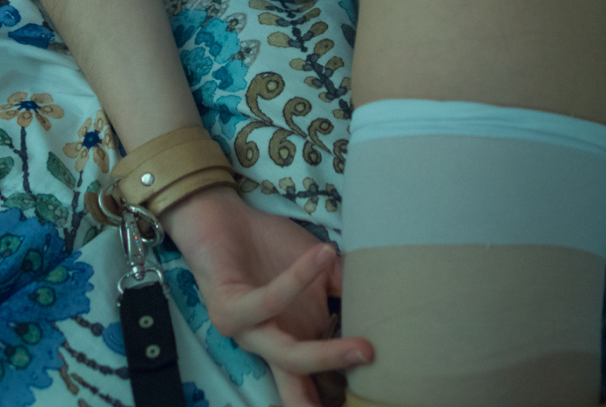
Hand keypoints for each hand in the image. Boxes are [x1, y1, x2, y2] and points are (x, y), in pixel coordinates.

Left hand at [160, 185, 373, 406]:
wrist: (221, 216)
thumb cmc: (269, 248)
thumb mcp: (318, 273)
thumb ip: (344, 291)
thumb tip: (384, 304)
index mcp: (290, 341)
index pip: (312, 384)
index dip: (333, 397)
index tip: (373, 395)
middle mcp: (266, 344)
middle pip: (301, 380)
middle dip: (334, 388)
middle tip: (375, 377)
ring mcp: (244, 330)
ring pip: (286, 355)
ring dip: (326, 355)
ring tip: (364, 348)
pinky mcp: (226, 307)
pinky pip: (266, 303)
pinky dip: (298, 280)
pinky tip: (324, 256)